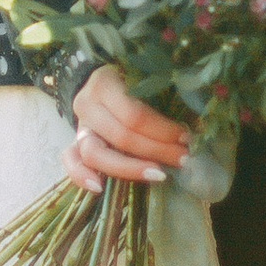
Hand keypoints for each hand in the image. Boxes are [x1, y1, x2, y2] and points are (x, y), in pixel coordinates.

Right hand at [66, 64, 192, 191]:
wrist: (102, 77)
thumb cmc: (132, 78)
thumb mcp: (146, 78)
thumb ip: (162, 96)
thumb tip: (194, 127)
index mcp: (105, 82)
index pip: (134, 114)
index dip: (162, 130)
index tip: (187, 138)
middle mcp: (87, 103)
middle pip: (121, 136)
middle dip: (156, 150)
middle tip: (183, 158)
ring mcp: (79, 124)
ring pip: (95, 153)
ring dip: (130, 168)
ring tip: (159, 175)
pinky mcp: (76, 141)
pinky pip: (70, 160)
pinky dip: (81, 175)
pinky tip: (99, 188)